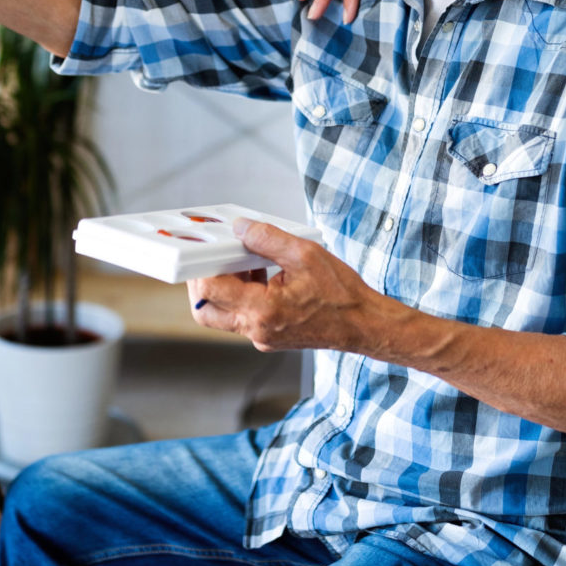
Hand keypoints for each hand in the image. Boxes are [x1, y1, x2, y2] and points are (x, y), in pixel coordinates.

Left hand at [188, 219, 389, 351]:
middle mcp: (257, 329)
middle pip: (205, 310)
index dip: (203, 266)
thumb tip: (241, 228)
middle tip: (216, 259)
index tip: (210, 248)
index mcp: (263, 310)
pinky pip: (242, 317)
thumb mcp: (305, 254)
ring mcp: (261, 337)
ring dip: (226, 287)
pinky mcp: (268, 337)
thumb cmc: (341, 294)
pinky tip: (262, 274)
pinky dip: (243, 295)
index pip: (211, 290)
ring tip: (247, 262)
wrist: (362, 324)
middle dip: (203, 282)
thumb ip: (267, 238)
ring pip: (222, 315)